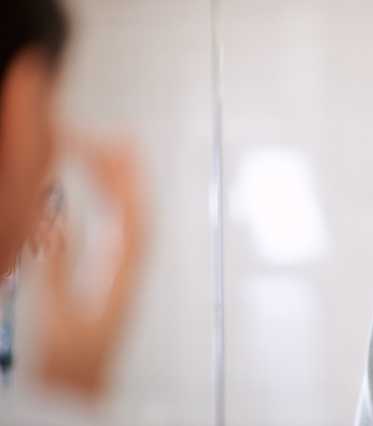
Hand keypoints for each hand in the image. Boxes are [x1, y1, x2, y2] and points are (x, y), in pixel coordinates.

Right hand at [37, 136, 144, 398]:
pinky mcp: (115, 280)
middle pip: (136, 214)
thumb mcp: (58, 315)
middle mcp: (130, 272)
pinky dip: (118, 209)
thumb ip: (58, 269)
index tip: (117, 151)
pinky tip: (109, 198)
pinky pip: (123, 235)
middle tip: (120, 140)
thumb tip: (59, 222)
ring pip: (132, 222)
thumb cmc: (71, 365)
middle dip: (129, 175)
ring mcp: (125, 275)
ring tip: (117, 157)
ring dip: (125, 188)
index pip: (130, 219)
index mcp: (122, 278)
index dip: (124, 182)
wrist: (78, 396)